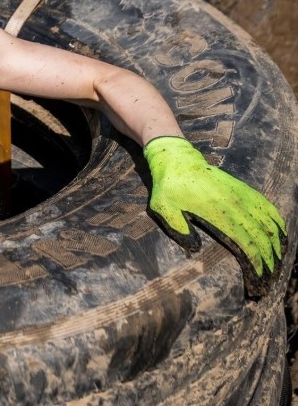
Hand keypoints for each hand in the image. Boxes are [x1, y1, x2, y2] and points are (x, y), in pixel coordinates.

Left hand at [143, 136, 286, 296]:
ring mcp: (243, 197)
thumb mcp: (163, 208)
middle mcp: (237, 206)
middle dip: (269, 265)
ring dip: (277, 249)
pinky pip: (269, 209)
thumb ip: (177, 228)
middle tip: (267, 285)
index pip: (247, 246)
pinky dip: (279, 226)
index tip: (257, 285)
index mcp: (219, 214)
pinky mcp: (245, 190)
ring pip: (270, 226)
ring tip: (276, 268)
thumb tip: (194, 249)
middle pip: (263, 240)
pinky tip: (281, 239)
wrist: (178, 159)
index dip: (256, 268)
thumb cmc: (168, 187)